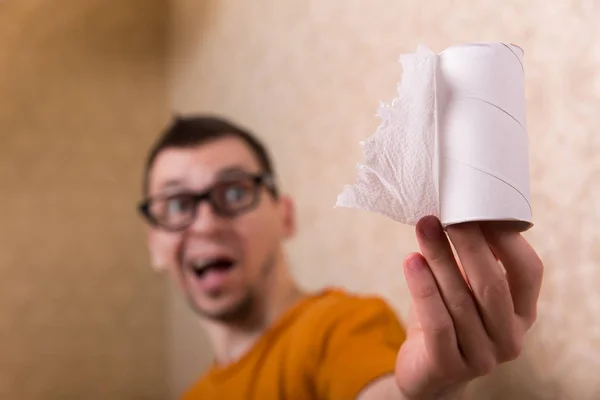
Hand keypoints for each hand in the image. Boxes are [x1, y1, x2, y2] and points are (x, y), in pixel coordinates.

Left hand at [394, 216, 542, 399]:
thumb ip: (472, 260)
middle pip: (492, 284)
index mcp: (523, 313)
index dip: (507, 239)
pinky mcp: (449, 367)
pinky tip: (411, 261)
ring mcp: (482, 357)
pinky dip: (424, 289)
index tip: (480, 207)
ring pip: (460, 301)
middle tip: (446, 214)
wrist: (425, 369)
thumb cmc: (447, 317)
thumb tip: (459, 207)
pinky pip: (437, 323)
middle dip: (468, 244)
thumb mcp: (466, 289)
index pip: (528, 272)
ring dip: (439, 258)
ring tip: (423, 228)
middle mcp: (510, 337)